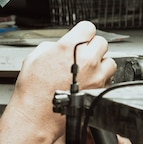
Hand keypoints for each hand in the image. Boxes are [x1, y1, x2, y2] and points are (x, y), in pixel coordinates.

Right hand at [12, 21, 117, 139]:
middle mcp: (87, 60)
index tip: (80, 38)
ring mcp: (96, 77)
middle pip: (102, 42)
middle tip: (81, 56)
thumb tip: (61, 46)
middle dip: (92, 48)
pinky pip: (108, 80)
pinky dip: (101, 81)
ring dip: (100, 64)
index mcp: (70, 47)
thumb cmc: (32, 91)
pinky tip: (86, 85)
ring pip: (109, 62)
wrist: (36, 116)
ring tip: (86, 72)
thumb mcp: (34, 57)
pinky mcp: (99, 92)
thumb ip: (53, 46)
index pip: (88, 27)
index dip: (83, 33)